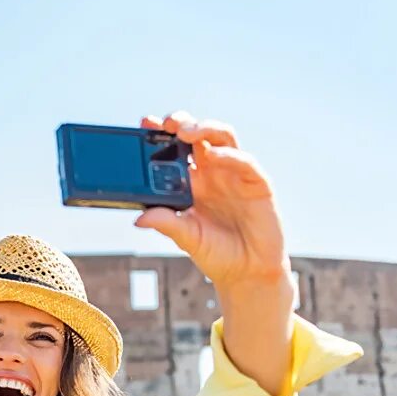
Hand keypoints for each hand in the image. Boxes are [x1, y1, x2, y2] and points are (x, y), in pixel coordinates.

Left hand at [134, 111, 291, 292]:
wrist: (247, 272)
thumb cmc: (216, 253)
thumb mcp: (186, 238)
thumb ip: (167, 224)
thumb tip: (139, 218)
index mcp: (191, 182)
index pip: (175, 149)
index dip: (161, 134)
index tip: (145, 123)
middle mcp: (212, 172)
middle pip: (198, 135)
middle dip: (182, 123)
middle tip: (166, 123)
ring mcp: (235, 174)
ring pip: (222, 137)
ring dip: (205, 129)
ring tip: (185, 131)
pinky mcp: (257, 183)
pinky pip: (244, 161)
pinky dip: (229, 155)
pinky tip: (214, 155)